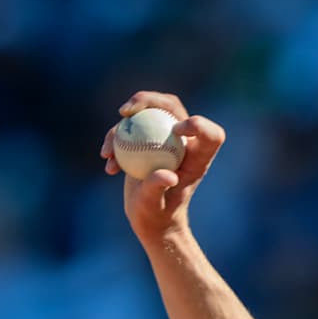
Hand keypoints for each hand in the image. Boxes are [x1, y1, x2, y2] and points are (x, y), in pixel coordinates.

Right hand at [100, 91, 225, 245]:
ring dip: (123, 122)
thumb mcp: (154, 206)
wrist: (149, 219)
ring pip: (147, 111)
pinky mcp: (146, 140)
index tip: (176, 131)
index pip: (210, 134)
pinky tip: (107, 160)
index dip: (198, 125)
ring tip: (109, 148)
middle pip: (172, 107)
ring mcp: (164, 139)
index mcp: (198, 158)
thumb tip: (167, 175)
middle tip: (125, 111)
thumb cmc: (157, 216)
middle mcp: (183, 144)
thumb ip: (158, 188)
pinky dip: (115, 139)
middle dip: (149, 100)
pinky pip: (130, 127)